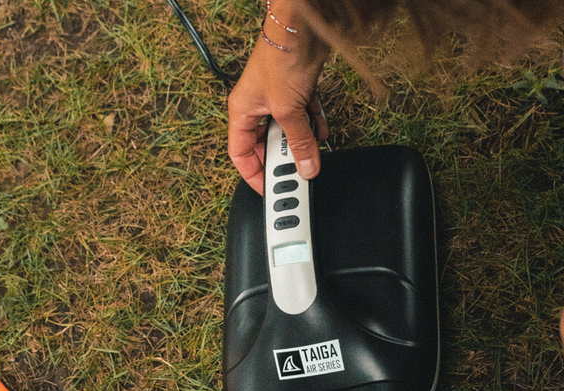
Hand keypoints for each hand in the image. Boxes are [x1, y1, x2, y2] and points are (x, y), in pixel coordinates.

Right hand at [228, 3, 329, 194]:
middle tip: (298, 171)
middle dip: (285, 158)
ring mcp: (278, 99)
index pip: (241, 155)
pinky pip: (305, 118)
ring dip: (303, 142)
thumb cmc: (280, 58)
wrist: (302, 27)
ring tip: (313, 151)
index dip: (254, 175)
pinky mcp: (297, 91)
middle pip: (268, 145)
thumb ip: (299, 144)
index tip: (271, 189)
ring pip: (289, 133)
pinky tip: (322, 132)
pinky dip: (315, 126)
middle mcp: (257, 107)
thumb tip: (306, 168)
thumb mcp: (288, 112)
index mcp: (241, 112)